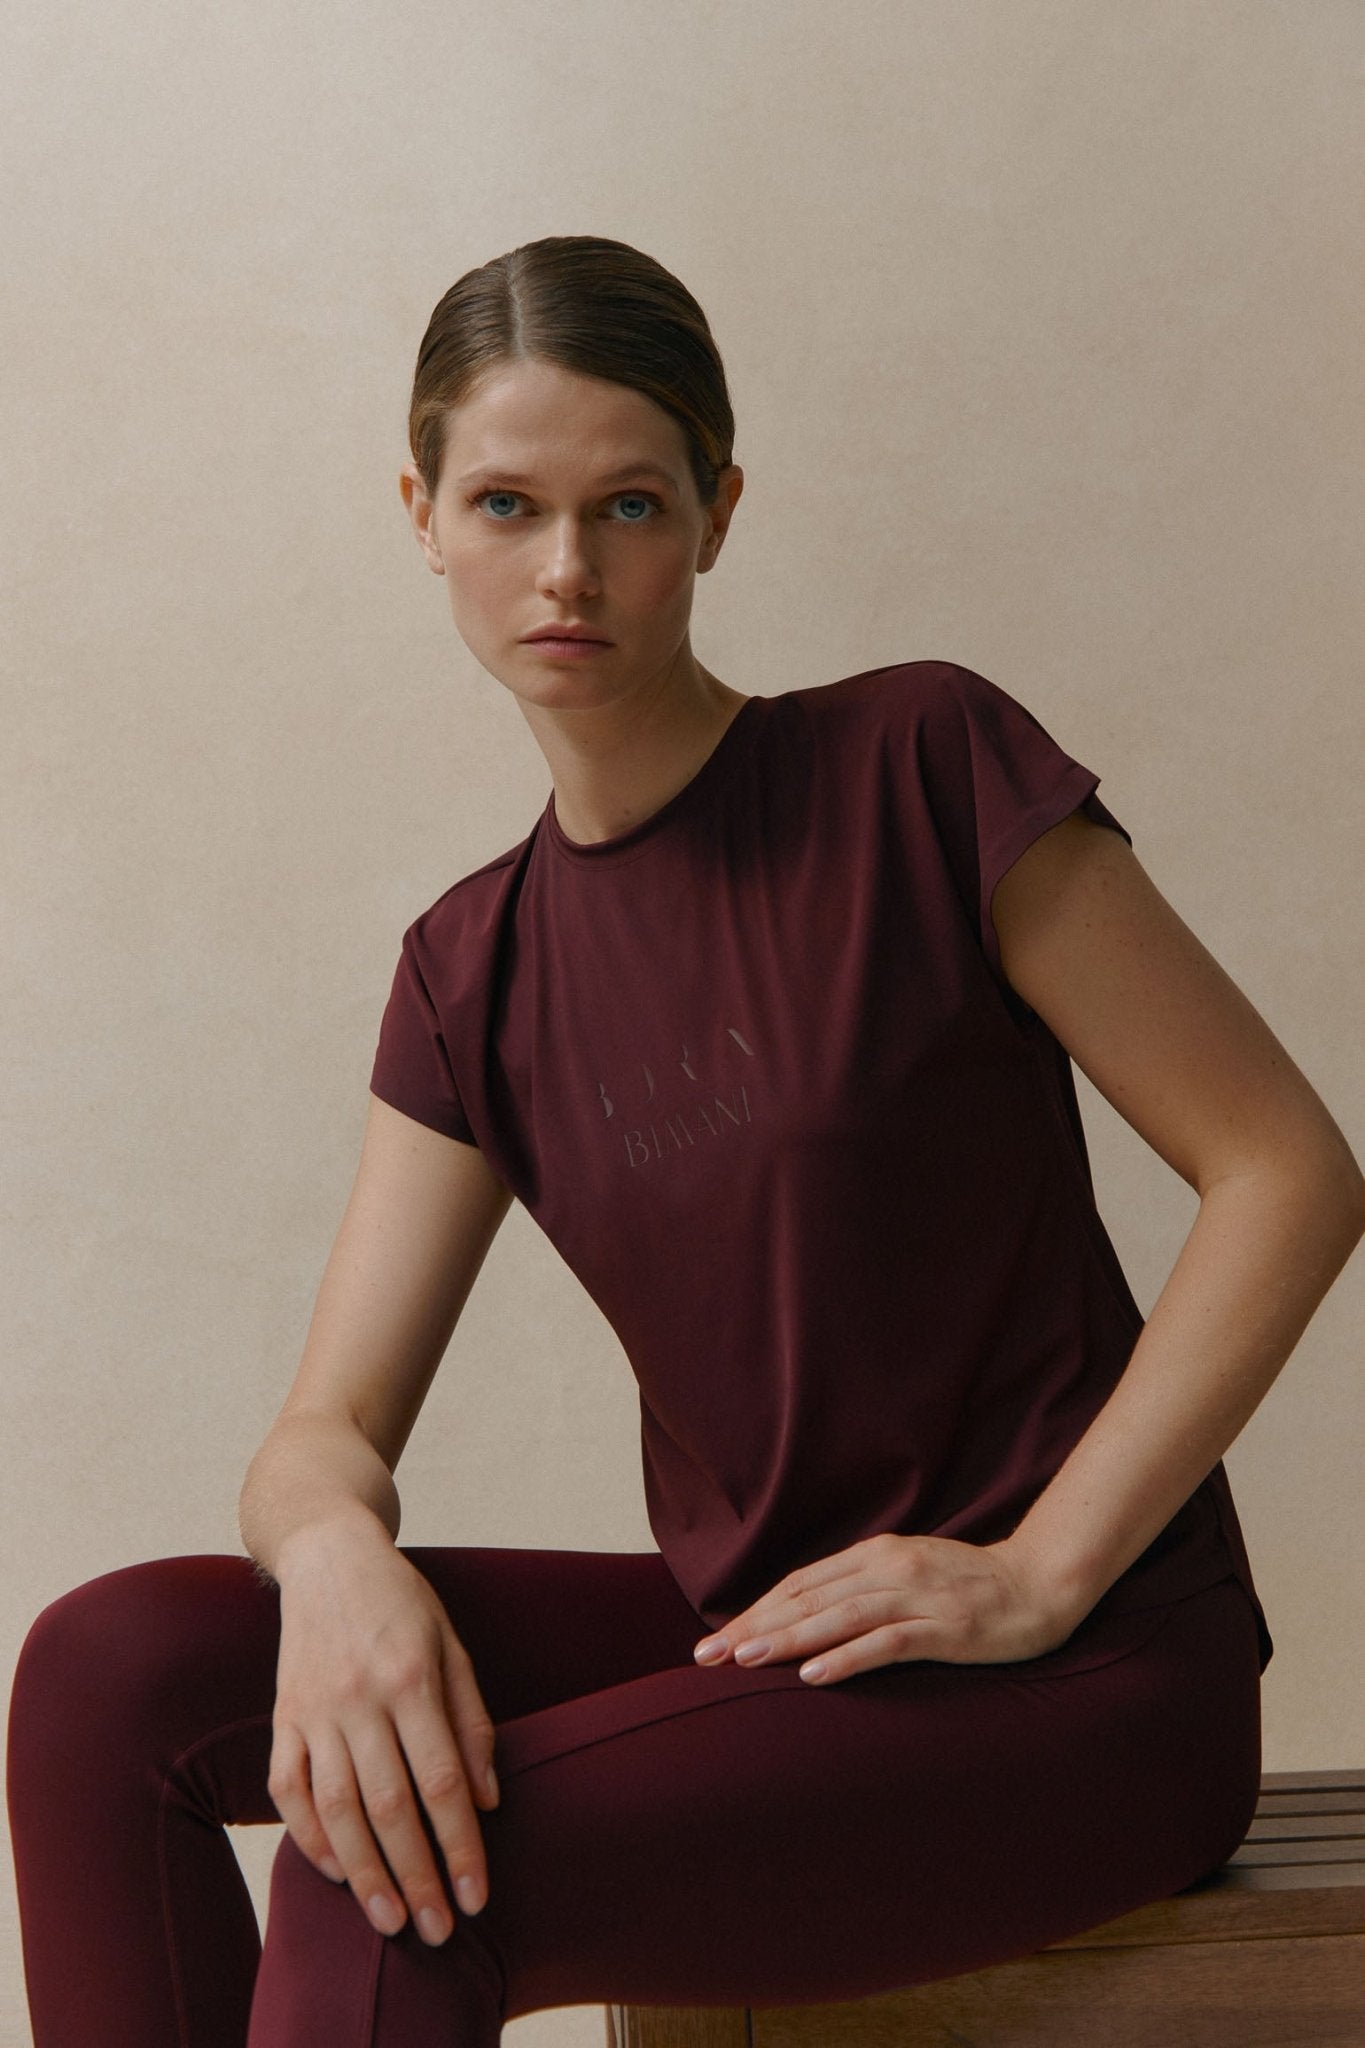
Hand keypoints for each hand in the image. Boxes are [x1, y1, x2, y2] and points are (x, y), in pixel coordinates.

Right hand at [267, 1518, 499, 1946]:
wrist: (327, 1554)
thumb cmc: (401, 1601)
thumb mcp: (452, 1643)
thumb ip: (470, 1720)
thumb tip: (486, 1801)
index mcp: (411, 1677)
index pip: (441, 1781)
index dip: (462, 1846)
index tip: (478, 1896)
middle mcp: (360, 1698)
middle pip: (390, 1806)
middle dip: (418, 1875)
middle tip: (439, 1931)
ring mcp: (314, 1710)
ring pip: (336, 1808)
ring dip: (364, 1873)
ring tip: (390, 1921)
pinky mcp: (282, 1717)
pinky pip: (287, 1790)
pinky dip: (308, 1836)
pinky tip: (336, 1871)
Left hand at [693, 1531, 1081, 1684]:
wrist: (1040, 1584)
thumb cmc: (969, 1587)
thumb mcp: (908, 1575)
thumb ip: (863, 1589)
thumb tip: (807, 1617)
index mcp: (877, 1555)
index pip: (801, 1584)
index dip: (756, 1610)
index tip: (717, 1641)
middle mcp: (890, 1568)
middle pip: (809, 1598)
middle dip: (755, 1626)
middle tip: (709, 1657)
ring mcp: (917, 1595)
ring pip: (839, 1617)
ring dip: (788, 1639)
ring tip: (746, 1660)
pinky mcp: (944, 1626)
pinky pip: (887, 1642)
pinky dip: (847, 1657)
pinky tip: (814, 1674)